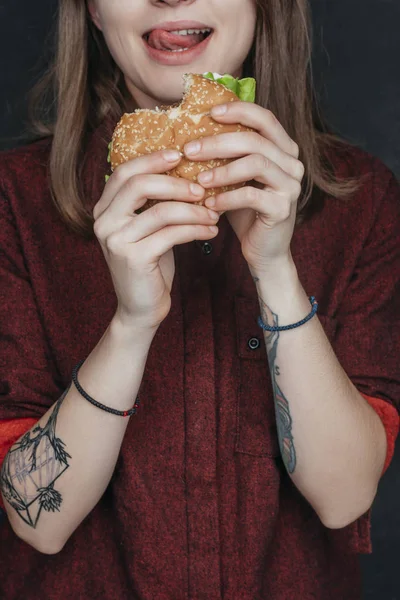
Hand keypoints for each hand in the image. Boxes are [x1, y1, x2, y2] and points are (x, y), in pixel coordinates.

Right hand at [93, 150, 219, 330]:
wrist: (141, 308)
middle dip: (175, 181)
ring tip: (214, 212)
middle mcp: (104, 221)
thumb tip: (185, 169)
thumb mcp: (148, 228)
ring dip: (193, 209)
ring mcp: (116, 240)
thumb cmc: (150, 264)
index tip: (180, 154)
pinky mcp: (134, 258)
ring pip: (161, 210)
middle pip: (139, 184)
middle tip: (202, 187)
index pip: (125, 171)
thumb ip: (154, 203)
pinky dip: (196, 229)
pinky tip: (211, 231)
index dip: (152, 159)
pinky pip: (171, 234)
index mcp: (104, 209)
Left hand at [183, 102, 303, 272]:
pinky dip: (226, 197)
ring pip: (256, 163)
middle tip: (189, 150)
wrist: (263, 250)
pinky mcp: (283, 209)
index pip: (265, 118)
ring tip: (198, 179)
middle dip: (218, 142)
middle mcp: (293, 163)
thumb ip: (226, 155)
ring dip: (222, 169)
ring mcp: (291, 186)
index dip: (239, 110)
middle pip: (256, 139)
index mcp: (283, 149)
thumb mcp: (235, 177)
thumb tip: (191, 131)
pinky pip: (251, 195)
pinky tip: (209, 203)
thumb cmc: (245, 211)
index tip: (209, 113)